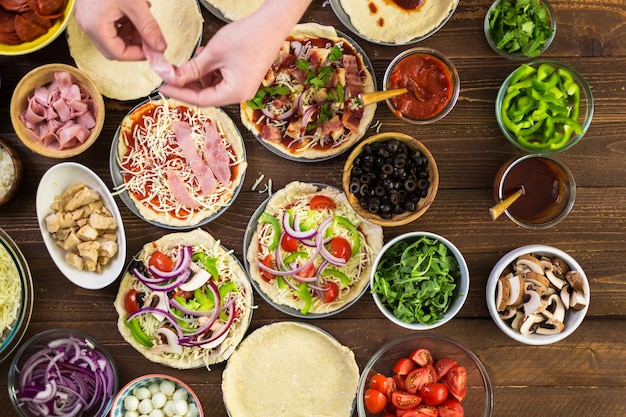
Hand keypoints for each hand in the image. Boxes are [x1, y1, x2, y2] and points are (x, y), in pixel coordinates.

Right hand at [74, 0, 166, 60]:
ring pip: (113, 37)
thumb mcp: (134, 4)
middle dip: (135, 45)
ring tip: (144, 19)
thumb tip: (160, 47)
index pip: (118, 54)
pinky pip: (110, 25)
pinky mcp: (92, 11)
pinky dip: (125, 23)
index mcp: (95, 27)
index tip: (154, 49)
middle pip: (114, 48)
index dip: (138, 54)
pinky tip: (135, 11)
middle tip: (150, 37)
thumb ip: (148, 27)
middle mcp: (88, 26)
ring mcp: (89, 18)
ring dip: (131, 33)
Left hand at [158, 19, 278, 106]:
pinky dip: (211, 71)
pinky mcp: (245, 78)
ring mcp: (244, 87)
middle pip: (207, 96)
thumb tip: (173, 77)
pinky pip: (222, 80)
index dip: (180, 94)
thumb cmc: (247, 37)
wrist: (271, 25)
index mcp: (234, 93)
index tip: (163, 87)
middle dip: (189, 84)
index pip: (201, 100)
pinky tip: (207, 56)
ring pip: (213, 87)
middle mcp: (241, 95)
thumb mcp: (213, 53)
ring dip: (200, 75)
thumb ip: (192, 69)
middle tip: (172, 73)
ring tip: (195, 57)